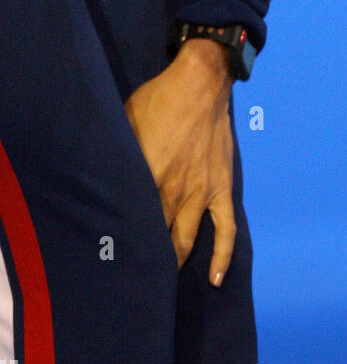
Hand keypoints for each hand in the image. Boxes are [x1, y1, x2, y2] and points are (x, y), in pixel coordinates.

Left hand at [124, 38, 234, 283]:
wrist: (201, 83)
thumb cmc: (159, 99)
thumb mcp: (126, 123)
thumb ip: (119, 155)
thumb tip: (104, 176)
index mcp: (147, 176)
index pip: (131, 219)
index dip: (120, 240)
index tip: (109, 258)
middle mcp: (173, 192)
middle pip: (157, 236)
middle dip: (145, 258)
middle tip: (132, 274)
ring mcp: (200, 193)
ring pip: (187, 239)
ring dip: (174, 260)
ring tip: (161, 279)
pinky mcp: (221, 188)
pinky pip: (225, 229)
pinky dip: (221, 256)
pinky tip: (214, 278)